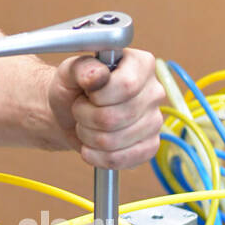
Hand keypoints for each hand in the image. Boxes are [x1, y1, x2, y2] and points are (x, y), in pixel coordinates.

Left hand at [46, 48, 164, 170]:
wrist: (70, 114)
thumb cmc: (72, 88)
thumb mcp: (68, 71)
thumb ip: (81, 68)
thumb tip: (98, 74)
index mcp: (141, 64)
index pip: (127, 86)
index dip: (98, 96)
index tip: (86, 93)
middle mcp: (154, 92)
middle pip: (116, 117)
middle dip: (86, 116)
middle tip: (79, 109)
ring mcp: (155, 122)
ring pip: (114, 141)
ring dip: (87, 136)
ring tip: (85, 123)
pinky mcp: (149, 147)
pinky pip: (120, 159)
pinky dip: (96, 156)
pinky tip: (90, 145)